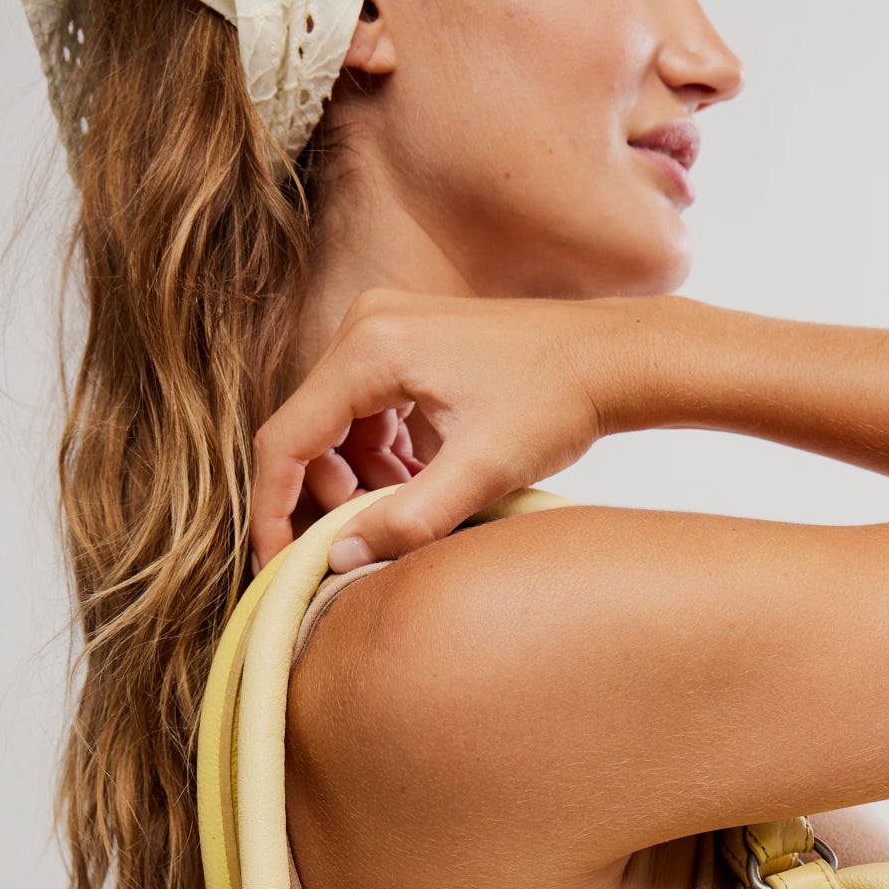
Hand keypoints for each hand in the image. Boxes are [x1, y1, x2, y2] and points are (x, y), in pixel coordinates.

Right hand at [249, 291, 649, 569]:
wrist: (613, 358)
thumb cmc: (557, 403)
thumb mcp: (483, 472)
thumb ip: (408, 520)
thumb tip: (339, 559)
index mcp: (370, 348)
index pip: (286, 440)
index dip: (274, 509)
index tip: (279, 563)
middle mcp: (366, 325)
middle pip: (307, 430)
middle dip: (325, 497)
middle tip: (363, 542)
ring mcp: (386, 327)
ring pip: (338, 424)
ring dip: (358, 479)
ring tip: (406, 514)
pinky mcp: (408, 340)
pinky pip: (369, 409)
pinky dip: (383, 456)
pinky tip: (422, 484)